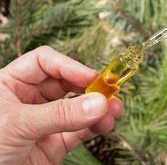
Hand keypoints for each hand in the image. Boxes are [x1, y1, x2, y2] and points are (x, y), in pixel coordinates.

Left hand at [0, 46, 122, 164]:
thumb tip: (98, 103)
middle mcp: (30, 99)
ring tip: (114, 110)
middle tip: (109, 92)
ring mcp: (46, 121)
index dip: (70, 66)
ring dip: (98, 108)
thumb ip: (60, 114)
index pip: (46, 62)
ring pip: (78, 108)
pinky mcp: (55, 142)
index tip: (92, 77)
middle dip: (89, 88)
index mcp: (11, 83)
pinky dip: (94, 127)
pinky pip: (80, 131)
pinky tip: (105, 124)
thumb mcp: (18, 125)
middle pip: (67, 84)